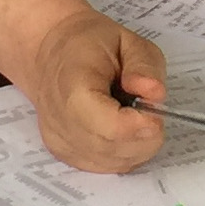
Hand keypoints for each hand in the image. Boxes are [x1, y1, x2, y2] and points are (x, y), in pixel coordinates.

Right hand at [0, 0, 167, 172]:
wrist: (50, 54)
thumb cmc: (88, 45)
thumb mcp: (127, 39)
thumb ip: (145, 66)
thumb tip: (154, 94)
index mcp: (73, 87)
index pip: (111, 127)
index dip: (141, 124)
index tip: (154, 107)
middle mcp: (61, 122)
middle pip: (116, 148)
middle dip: (144, 132)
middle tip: (144, 106)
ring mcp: (61, 143)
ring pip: (116, 162)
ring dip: (136, 143)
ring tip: (128, 113)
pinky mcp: (65, 155)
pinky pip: (108, 166)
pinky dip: (124, 151)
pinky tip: (120, 127)